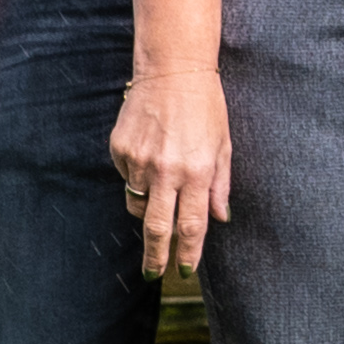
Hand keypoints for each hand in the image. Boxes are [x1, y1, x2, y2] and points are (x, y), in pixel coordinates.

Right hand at [111, 66, 230, 275]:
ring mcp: (140, 161)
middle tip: (153, 273)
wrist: (172, 70)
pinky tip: (150, 154)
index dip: (187, 253)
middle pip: (158, 228)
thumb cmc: (205, 106)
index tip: (184, 271)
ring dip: (148, 209)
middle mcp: (167, 170)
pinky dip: (137, 178)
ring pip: (138, 204)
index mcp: (198, 171)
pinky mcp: (120, 150)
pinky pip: (127, 178)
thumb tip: (220, 218)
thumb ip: (220, 185)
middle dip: (156, 257)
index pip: (191, 225)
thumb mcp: (224, 144)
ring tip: (161, 187)